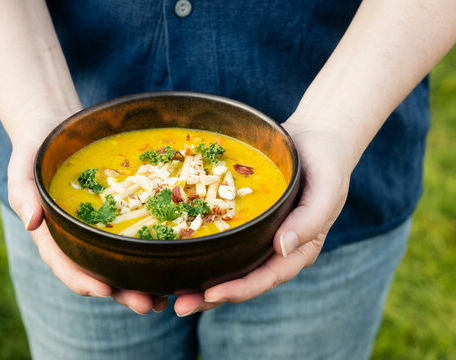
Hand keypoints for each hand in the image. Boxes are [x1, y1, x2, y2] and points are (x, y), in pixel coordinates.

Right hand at [7, 115, 167, 314]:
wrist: (55, 130)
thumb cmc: (36, 150)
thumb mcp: (22, 166)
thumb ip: (22, 193)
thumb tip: (29, 223)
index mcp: (51, 233)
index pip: (64, 263)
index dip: (83, 279)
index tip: (104, 290)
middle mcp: (75, 238)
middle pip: (96, 272)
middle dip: (121, 292)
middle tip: (146, 305)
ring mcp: (96, 229)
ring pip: (116, 263)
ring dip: (138, 283)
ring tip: (163, 299)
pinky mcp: (114, 217)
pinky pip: (130, 239)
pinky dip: (147, 255)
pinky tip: (168, 264)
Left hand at [174, 117, 353, 315]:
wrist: (316, 140)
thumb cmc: (327, 166)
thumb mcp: (326, 191)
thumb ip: (309, 221)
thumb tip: (281, 248)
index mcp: (298, 250)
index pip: (267, 277)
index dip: (239, 289)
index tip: (211, 294)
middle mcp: (276, 249)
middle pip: (243, 280)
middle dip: (211, 296)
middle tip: (179, 306)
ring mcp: (260, 237)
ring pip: (229, 265)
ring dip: (202, 281)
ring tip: (171, 292)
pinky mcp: (247, 222)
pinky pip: (224, 240)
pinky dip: (203, 251)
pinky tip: (180, 254)